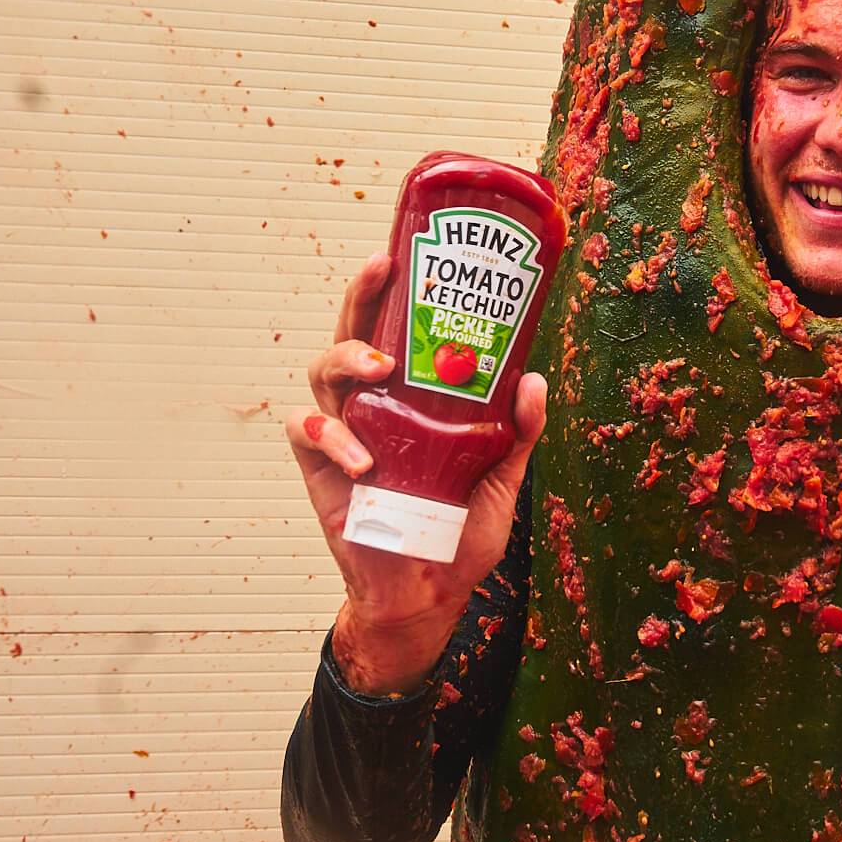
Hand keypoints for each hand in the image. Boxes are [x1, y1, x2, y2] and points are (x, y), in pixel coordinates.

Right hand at [284, 250, 546, 690]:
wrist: (429, 592)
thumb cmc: (459, 529)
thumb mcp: (502, 474)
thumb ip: (519, 429)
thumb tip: (535, 379)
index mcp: (408, 393)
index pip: (392, 325)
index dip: (391, 285)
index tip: (403, 249)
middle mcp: (369, 401)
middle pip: (351, 330)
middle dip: (361, 294)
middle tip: (381, 269)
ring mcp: (340, 432)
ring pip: (321, 371)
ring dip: (346, 359)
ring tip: (379, 372)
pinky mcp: (318, 470)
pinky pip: (306, 434)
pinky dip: (330, 437)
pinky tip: (361, 458)